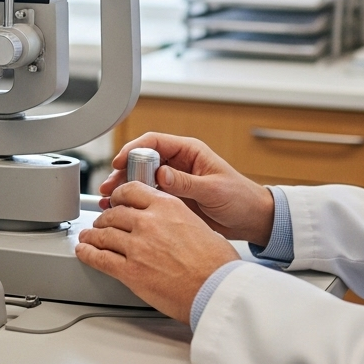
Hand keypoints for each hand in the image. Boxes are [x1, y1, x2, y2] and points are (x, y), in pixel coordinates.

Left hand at [75, 182, 239, 322]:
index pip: (131, 191)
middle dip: (104, 219)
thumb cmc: (217, 264)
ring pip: (103, 235)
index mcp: (167, 206)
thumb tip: (172, 225)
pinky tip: (83, 252)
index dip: (119, 196)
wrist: (217, 289)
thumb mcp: (200, 225)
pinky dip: (88, 254)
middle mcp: (149, 222)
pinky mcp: (130, 270)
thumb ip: (178, 219)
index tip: (115, 201)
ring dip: (92, 236)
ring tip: (87, 238)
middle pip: (114, 213)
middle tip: (101, 224)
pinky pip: (100, 258)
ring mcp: (137, 246)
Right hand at [97, 132, 274, 246]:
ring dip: (125, 189)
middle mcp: (178, 164)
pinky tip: (124, 210)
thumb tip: (162, 174)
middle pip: (142, 161)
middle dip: (123, 172)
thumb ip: (187, 182)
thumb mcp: (214, 189)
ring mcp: (174, 182)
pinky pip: (148, 197)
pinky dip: (134, 202)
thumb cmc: (240, 198)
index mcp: (189, 152)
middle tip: (111, 186)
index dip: (134, 150)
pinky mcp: (172, 199)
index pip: (154, 143)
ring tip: (111, 201)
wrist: (252, 220)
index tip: (120, 162)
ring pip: (141, 180)